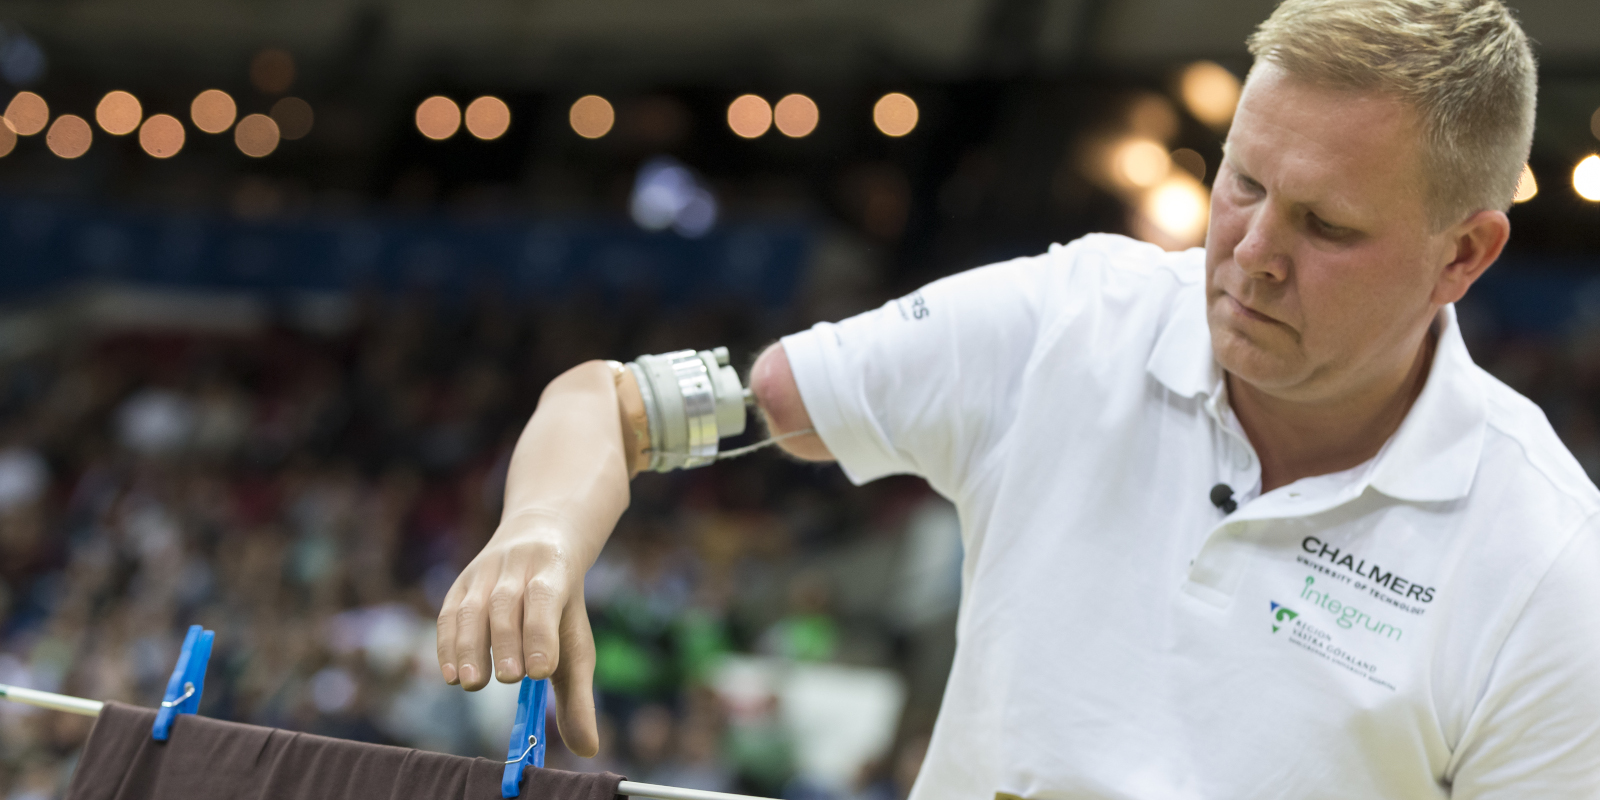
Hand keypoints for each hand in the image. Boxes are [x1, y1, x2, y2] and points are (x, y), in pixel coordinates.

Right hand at [436, 515, 599, 756]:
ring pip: (473, 605)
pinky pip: (448, 613)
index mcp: (555, 572)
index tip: (541, 673)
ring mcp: (485, 572)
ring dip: (469, 645)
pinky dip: (447, 643)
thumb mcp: (577, 641)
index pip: (547, 598)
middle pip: (508, 603)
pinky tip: (450, 674)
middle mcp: (518, 566)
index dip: (542, 633)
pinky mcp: (460, 584)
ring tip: (470, 683)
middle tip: (508, 679)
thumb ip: (578, 695)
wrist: (541, 537)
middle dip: (506, 641)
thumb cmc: (562, 606)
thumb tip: (589, 749)